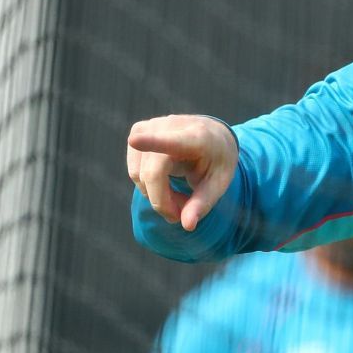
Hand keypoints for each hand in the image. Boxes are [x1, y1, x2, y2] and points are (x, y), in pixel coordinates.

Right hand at [127, 115, 238, 231]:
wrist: (213, 136)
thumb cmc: (217, 161)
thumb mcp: (219, 185)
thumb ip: (202, 204)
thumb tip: (187, 226)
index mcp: (197, 138)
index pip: (172, 141)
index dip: (152, 142)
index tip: (135, 140)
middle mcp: (171, 126)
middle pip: (152, 174)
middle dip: (163, 202)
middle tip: (182, 214)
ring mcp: (151, 126)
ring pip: (139, 175)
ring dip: (155, 195)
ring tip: (179, 197)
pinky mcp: (138, 130)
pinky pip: (134, 171)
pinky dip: (147, 185)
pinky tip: (165, 185)